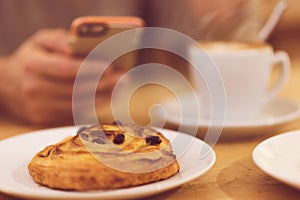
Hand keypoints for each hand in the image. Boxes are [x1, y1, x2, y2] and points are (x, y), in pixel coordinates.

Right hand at [0, 28, 120, 124]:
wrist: (8, 84)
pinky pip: (73, 113)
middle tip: (123, 79)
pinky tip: (105, 98)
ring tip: (119, 89)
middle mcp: (34, 88)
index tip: (112, 67)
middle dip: (104, 84)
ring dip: (103, 97)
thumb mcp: (41, 40)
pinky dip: (92, 106)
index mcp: (32, 64)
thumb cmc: (31, 58)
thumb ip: (60, 40)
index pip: (67, 69)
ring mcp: (38, 106)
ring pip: (78, 104)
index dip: (92, 69)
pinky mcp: (43, 119)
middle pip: (76, 89)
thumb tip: (79, 48)